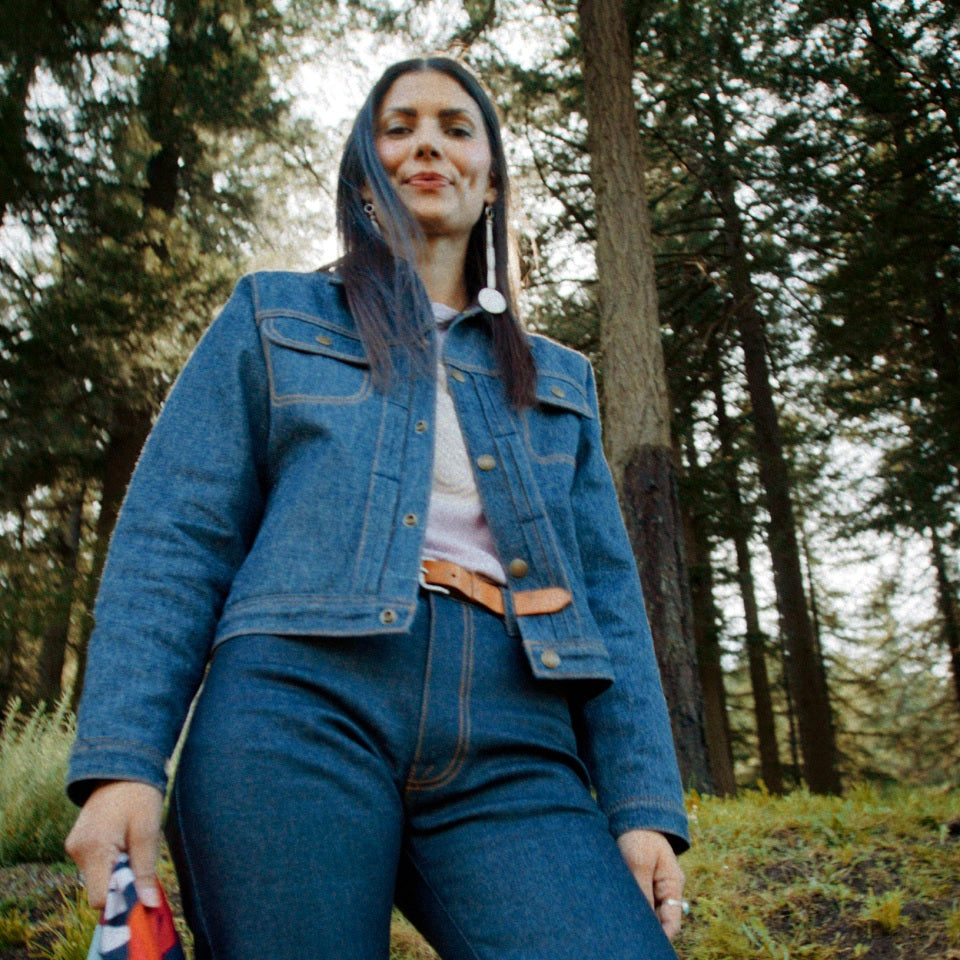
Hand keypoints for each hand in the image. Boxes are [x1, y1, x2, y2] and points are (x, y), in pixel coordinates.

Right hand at [65, 781, 163, 909]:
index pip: (99, 899)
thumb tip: (148, 904)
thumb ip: (145, 870)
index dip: (121, 898)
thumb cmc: (139, 795)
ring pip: (98, 876)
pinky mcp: (77, 842)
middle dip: (121, 881)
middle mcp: (76, 851)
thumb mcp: (148, 831)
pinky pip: (95, 863)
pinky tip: (122, 837)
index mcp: (93, 849)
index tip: (141, 885)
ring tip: (132, 840)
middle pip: (99, 888)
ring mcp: (74, 846)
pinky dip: (111, 859)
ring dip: (117, 868)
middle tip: (140, 853)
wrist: (122, 766)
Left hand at [616, 828, 685, 939]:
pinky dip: (631, 904)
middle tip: (628, 927)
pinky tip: (619, 905)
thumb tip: (643, 920)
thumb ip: (642, 891)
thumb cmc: (639, 836)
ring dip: (637, 914)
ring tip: (621, 914)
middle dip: (647, 925)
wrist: (633, 816)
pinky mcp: (642, 881)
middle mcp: (667, 888)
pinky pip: (640, 900)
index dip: (661, 934)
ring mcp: (655, 885)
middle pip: (660, 919)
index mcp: (673, 884)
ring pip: (649, 910)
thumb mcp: (639, 862)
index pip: (672, 921)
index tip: (645, 938)